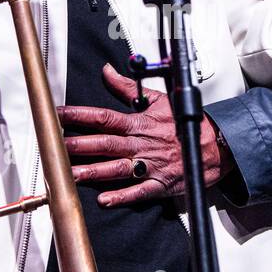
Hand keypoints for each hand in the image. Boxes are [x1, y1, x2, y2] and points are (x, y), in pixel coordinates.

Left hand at [56, 63, 233, 206]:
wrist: (214, 147)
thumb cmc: (184, 125)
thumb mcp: (157, 100)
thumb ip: (127, 87)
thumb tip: (107, 71)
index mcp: (139, 123)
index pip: (104, 117)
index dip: (80, 115)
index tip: (59, 115)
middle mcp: (141, 144)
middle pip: (106, 144)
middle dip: (80, 146)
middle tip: (57, 147)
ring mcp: (150, 165)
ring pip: (117, 169)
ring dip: (94, 172)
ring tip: (71, 175)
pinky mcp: (159, 184)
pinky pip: (139, 192)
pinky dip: (122, 196)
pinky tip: (104, 200)